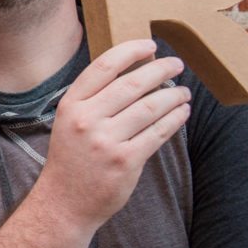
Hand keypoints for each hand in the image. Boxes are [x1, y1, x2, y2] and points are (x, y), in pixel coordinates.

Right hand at [38, 39, 190, 230]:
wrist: (64, 202)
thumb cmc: (72, 159)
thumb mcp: (70, 122)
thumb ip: (95, 100)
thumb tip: (134, 72)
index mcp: (71, 105)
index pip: (103, 67)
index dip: (130, 51)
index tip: (150, 45)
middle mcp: (86, 120)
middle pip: (132, 84)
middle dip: (160, 70)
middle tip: (176, 65)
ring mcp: (106, 141)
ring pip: (150, 107)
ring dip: (173, 96)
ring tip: (184, 92)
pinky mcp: (125, 161)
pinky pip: (158, 132)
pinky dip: (175, 119)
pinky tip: (182, 113)